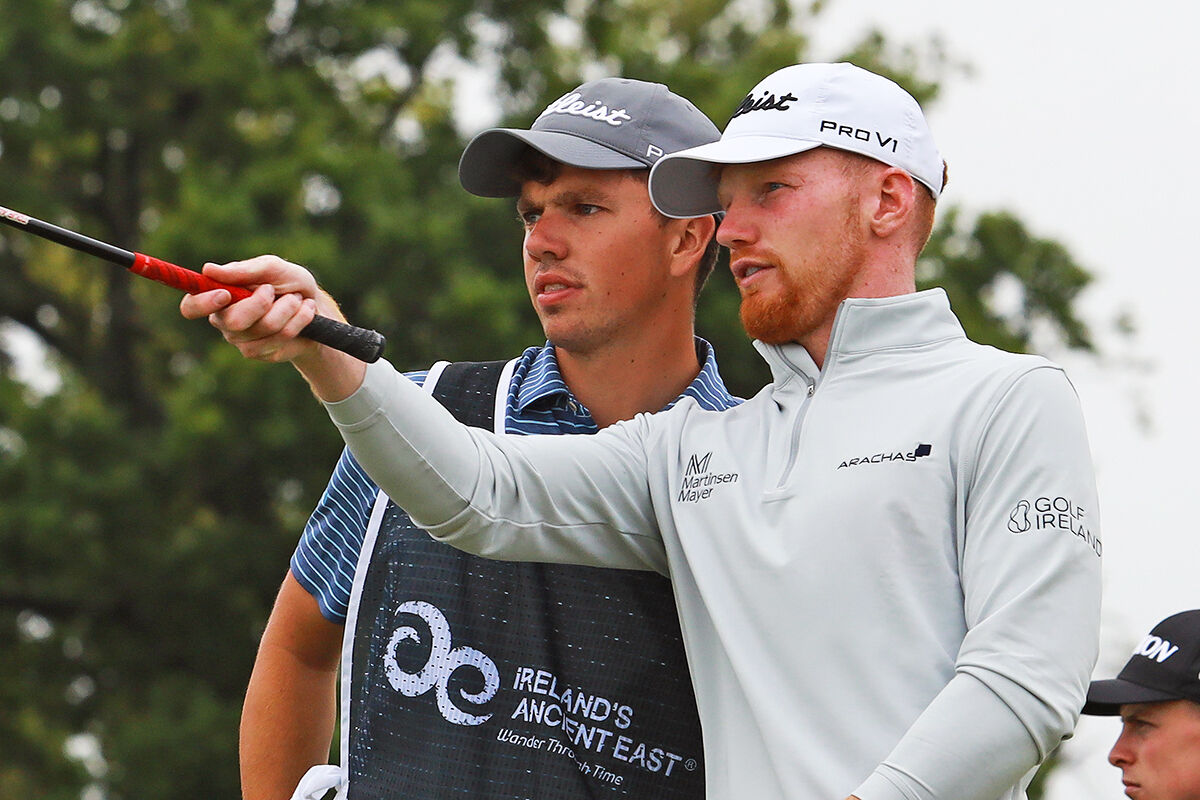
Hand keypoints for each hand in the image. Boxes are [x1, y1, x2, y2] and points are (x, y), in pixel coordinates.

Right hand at [179, 255, 329, 363]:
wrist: (315, 306)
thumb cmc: (287, 282)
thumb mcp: (272, 267)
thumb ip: (244, 269)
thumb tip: (208, 270)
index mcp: (217, 297)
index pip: (191, 307)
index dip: (203, 303)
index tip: (225, 294)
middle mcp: (225, 322)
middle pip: (234, 321)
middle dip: (262, 302)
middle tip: (273, 290)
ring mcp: (242, 341)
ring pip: (265, 328)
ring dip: (288, 308)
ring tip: (296, 300)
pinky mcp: (263, 353)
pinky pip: (281, 337)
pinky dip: (299, 320)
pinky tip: (304, 313)